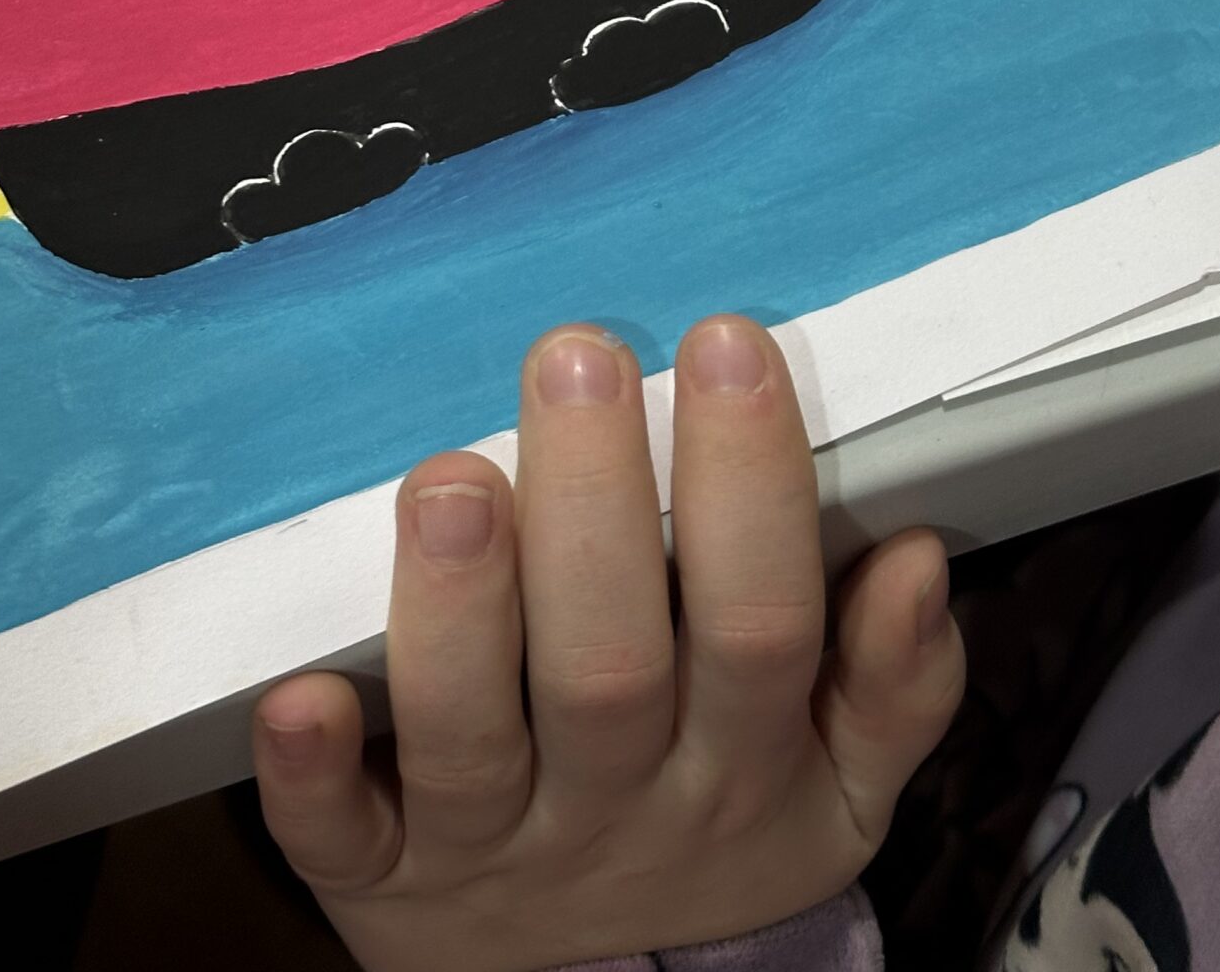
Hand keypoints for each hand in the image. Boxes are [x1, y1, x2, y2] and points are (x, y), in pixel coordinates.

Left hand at [254, 317, 963, 971]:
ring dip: (458, 609)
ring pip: (470, 733)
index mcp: (737, 760)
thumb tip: (919, 557)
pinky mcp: (376, 879)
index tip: (725, 340)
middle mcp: (613, 798)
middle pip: (609, 665)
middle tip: (579, 354)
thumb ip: (892, 681)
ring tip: (452, 478)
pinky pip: (335, 840)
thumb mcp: (840, 783)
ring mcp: (487, 842)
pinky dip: (312, 775)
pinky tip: (299, 690)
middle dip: (593, 504)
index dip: (748, 488)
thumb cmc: (719, 829)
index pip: (759, 619)